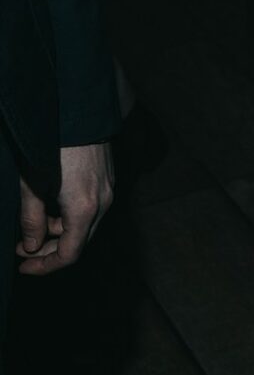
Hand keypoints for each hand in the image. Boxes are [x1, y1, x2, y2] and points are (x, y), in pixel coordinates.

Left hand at [17, 142, 114, 274]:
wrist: (76, 107)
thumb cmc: (50, 144)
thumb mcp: (31, 184)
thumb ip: (31, 220)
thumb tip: (31, 246)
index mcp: (84, 208)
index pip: (69, 254)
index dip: (45, 266)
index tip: (23, 266)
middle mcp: (103, 202)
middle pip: (79, 241)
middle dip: (50, 250)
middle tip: (23, 249)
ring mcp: (108, 187)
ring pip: (86, 224)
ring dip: (60, 231)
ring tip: (34, 224)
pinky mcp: (108, 176)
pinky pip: (92, 207)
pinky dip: (71, 215)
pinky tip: (52, 205)